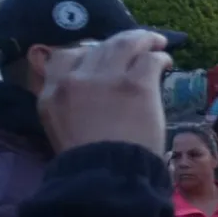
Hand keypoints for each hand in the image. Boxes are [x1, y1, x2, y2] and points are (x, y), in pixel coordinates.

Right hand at [38, 29, 172, 155]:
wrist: (107, 176)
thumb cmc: (88, 163)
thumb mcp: (61, 129)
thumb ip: (70, 104)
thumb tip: (90, 91)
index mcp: (51, 93)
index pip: (65, 56)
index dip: (87, 53)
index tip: (102, 56)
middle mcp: (74, 79)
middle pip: (97, 47)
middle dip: (118, 44)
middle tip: (135, 44)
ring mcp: (106, 78)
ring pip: (124, 44)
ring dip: (143, 40)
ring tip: (157, 42)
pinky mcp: (135, 84)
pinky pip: (149, 60)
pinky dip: (160, 57)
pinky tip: (166, 63)